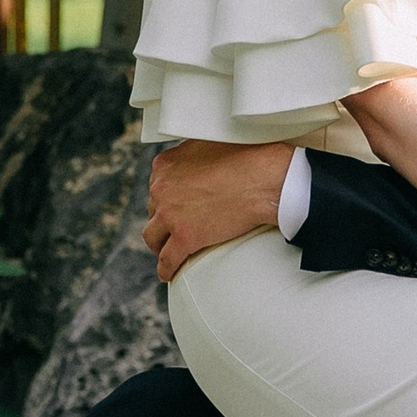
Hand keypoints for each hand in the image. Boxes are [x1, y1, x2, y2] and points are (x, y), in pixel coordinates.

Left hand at [146, 140, 294, 282]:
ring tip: (168, 251)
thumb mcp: (208, 144)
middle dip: (164, 220)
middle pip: (154, 210)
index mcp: (165, 165)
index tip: (174, 208)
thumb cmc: (246, 157)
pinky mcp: (185, 237)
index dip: (167, 200)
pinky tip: (169, 273)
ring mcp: (171, 214)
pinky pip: (168, 260)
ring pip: (153, 236)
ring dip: (159, 244)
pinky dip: (166, 269)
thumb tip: (195, 166)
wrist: (263, 178)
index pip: (157, 187)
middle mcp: (161, 188)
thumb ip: (192, 157)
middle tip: (176, 228)